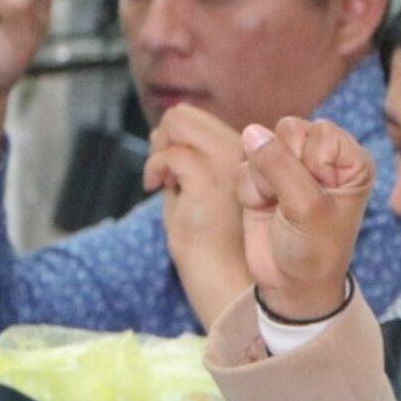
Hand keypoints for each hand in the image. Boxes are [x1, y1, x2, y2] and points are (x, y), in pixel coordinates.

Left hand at [145, 104, 251, 323]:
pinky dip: (155, 168)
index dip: (175, 145)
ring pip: (178, 121)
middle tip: (165, 176)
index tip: (175, 177)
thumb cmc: (212, 251)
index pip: (199, 124)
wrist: (228, 285)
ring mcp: (229, 164)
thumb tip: (162, 132)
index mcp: (246, 158)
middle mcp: (243, 154)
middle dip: (164, 140)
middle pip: (184, 114)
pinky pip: (170, 153)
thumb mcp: (196, 195)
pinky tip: (156, 189)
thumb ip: (185, 163)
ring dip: (159, 149)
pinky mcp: (211, 180)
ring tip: (164, 183)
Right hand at [237, 117, 373, 321]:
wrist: (292, 284)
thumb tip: (252, 132)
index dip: (309, 163)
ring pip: (262, 145)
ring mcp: (292, 166)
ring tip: (281, 208)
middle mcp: (324, 158)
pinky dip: (250, 191)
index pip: (319, 131)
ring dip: (265, 180)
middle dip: (284, 167)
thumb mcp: (305, 207)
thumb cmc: (314, 249)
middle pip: (289, 130)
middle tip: (295, 202)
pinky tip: (266, 210)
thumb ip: (280, 165)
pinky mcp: (264, 178)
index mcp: (350, 161)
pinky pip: (244, 166)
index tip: (318, 196)